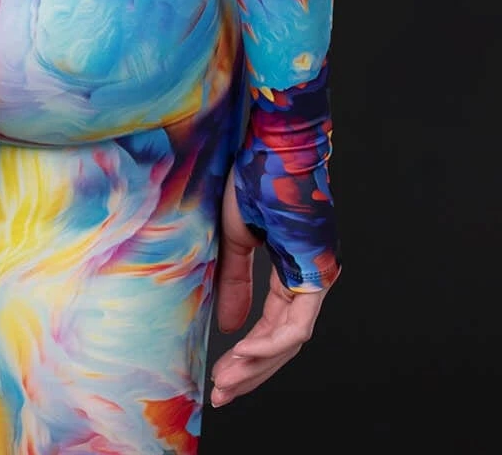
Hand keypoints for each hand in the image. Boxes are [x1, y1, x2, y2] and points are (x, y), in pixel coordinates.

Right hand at [209, 170, 334, 406]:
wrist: (274, 143)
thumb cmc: (256, 176)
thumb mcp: (236, 236)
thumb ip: (234, 282)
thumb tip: (229, 329)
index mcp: (293, 269)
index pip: (272, 327)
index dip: (247, 354)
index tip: (221, 374)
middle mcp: (310, 279)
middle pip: (283, 343)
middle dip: (251, 372)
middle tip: (222, 394)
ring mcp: (317, 277)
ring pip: (291, 341)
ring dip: (256, 365)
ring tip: (226, 382)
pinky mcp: (317, 274)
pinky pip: (296, 323)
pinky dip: (269, 343)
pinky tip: (243, 352)